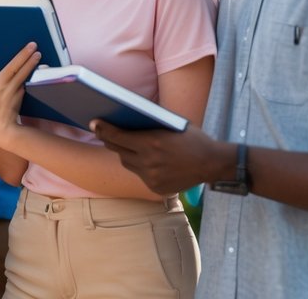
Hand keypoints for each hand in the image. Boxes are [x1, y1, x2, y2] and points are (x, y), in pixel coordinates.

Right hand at [0, 44, 39, 145]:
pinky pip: (25, 84)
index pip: (14, 65)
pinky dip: (29, 76)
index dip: (23, 55)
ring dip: (32, 66)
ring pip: (26, 76)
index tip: (31, 46)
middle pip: (23, 69)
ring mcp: (18, 92)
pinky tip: (33, 70)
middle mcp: (10, 86)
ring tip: (38, 57)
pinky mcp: (21, 96)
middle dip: (31, 58)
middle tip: (37, 48)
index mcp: (0, 81)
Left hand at [93, 120, 230, 195]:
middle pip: (118, 150)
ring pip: (127, 164)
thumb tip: (126, 118)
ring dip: (124, 154)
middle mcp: (149, 161)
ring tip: (124, 146)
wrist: (213, 163)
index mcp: (151, 143)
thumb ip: (149, 125)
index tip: (94, 123)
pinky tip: (144, 161)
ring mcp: (152, 177)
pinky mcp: (156, 188)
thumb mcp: (171, 125)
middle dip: (109, 140)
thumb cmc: (192, 139)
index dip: (103, 129)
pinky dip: (139, 167)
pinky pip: (140, 175)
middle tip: (103, 132)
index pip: (117, 136)